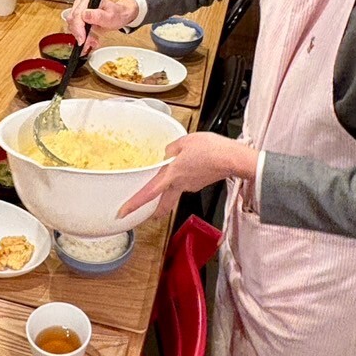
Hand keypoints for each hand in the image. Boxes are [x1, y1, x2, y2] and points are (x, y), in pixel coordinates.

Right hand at [65, 0, 139, 49]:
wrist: (119, 15)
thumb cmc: (116, 14)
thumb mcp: (111, 17)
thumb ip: (98, 16)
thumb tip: (85, 15)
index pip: (77, 14)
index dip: (78, 28)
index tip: (82, 40)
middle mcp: (82, 0)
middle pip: (73, 19)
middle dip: (80, 34)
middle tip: (89, 43)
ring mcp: (79, 7)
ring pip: (72, 24)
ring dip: (81, 36)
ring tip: (92, 40)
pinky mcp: (78, 14)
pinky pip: (74, 27)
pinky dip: (81, 35)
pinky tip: (89, 38)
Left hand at [117, 133, 258, 219]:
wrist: (233, 158)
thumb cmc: (211, 149)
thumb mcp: (184, 141)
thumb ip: (171, 148)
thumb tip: (167, 152)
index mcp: (172, 175)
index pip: (148, 193)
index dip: (134, 204)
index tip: (122, 213)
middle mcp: (180, 185)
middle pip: (163, 203)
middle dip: (154, 211)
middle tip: (147, 213)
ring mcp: (191, 186)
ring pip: (174, 192)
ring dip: (168, 190)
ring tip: (166, 178)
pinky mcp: (200, 183)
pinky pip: (186, 183)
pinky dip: (182, 179)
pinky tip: (187, 167)